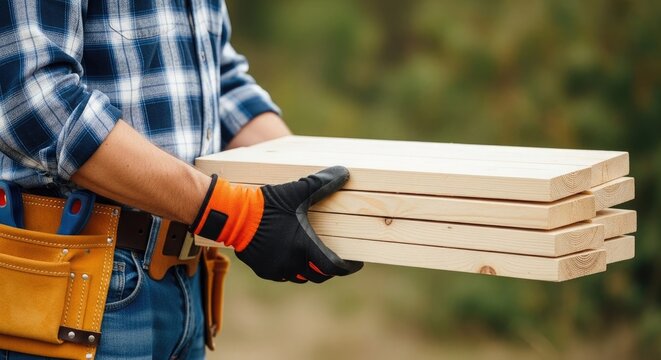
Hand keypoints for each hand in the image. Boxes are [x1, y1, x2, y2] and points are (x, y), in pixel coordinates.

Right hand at [192, 166, 362, 282]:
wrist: (233, 216)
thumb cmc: (267, 204)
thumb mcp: (297, 191)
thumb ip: (322, 183)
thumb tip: (343, 173)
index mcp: (304, 247)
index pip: (334, 267)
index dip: (348, 267)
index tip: (355, 263)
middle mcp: (292, 263)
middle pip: (320, 275)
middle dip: (329, 268)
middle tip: (335, 258)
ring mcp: (277, 269)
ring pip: (301, 277)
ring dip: (310, 270)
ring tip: (314, 256)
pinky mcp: (263, 269)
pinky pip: (283, 275)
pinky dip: (292, 269)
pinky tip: (291, 255)